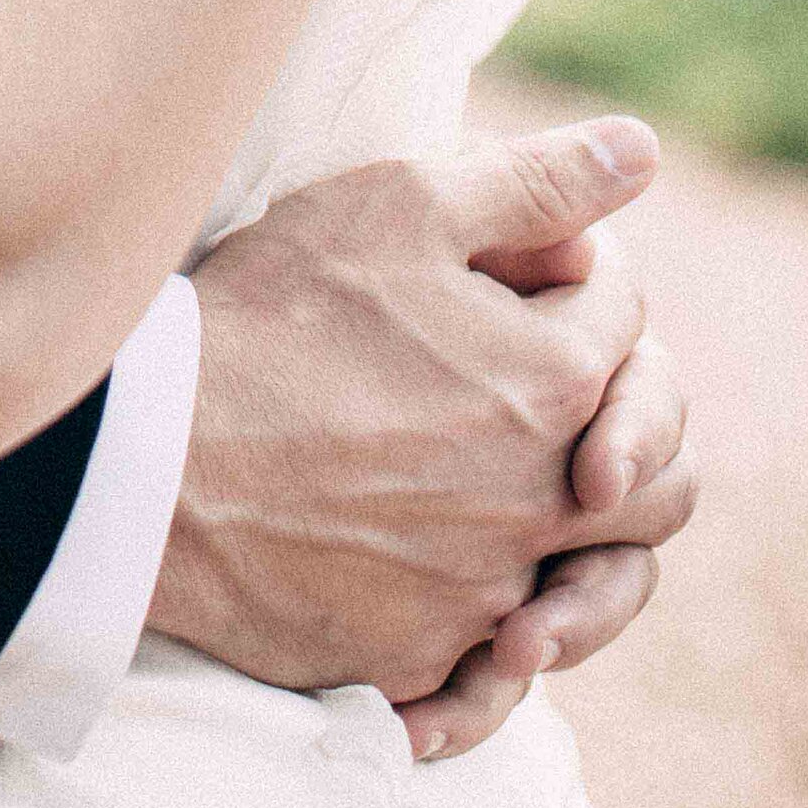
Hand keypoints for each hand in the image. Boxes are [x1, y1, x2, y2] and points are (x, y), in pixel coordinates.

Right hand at [153, 118, 693, 757]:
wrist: (156, 463)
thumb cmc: (272, 318)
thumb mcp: (399, 206)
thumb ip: (536, 182)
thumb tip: (641, 150)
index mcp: (557, 381)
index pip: (623, 315)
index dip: (564, 271)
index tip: (490, 266)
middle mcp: (547, 499)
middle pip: (651, 466)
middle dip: (615, 413)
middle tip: (521, 382)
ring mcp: (489, 589)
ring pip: (584, 567)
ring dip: (558, 519)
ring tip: (478, 475)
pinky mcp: (425, 656)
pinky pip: (492, 646)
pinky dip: (472, 601)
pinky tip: (406, 551)